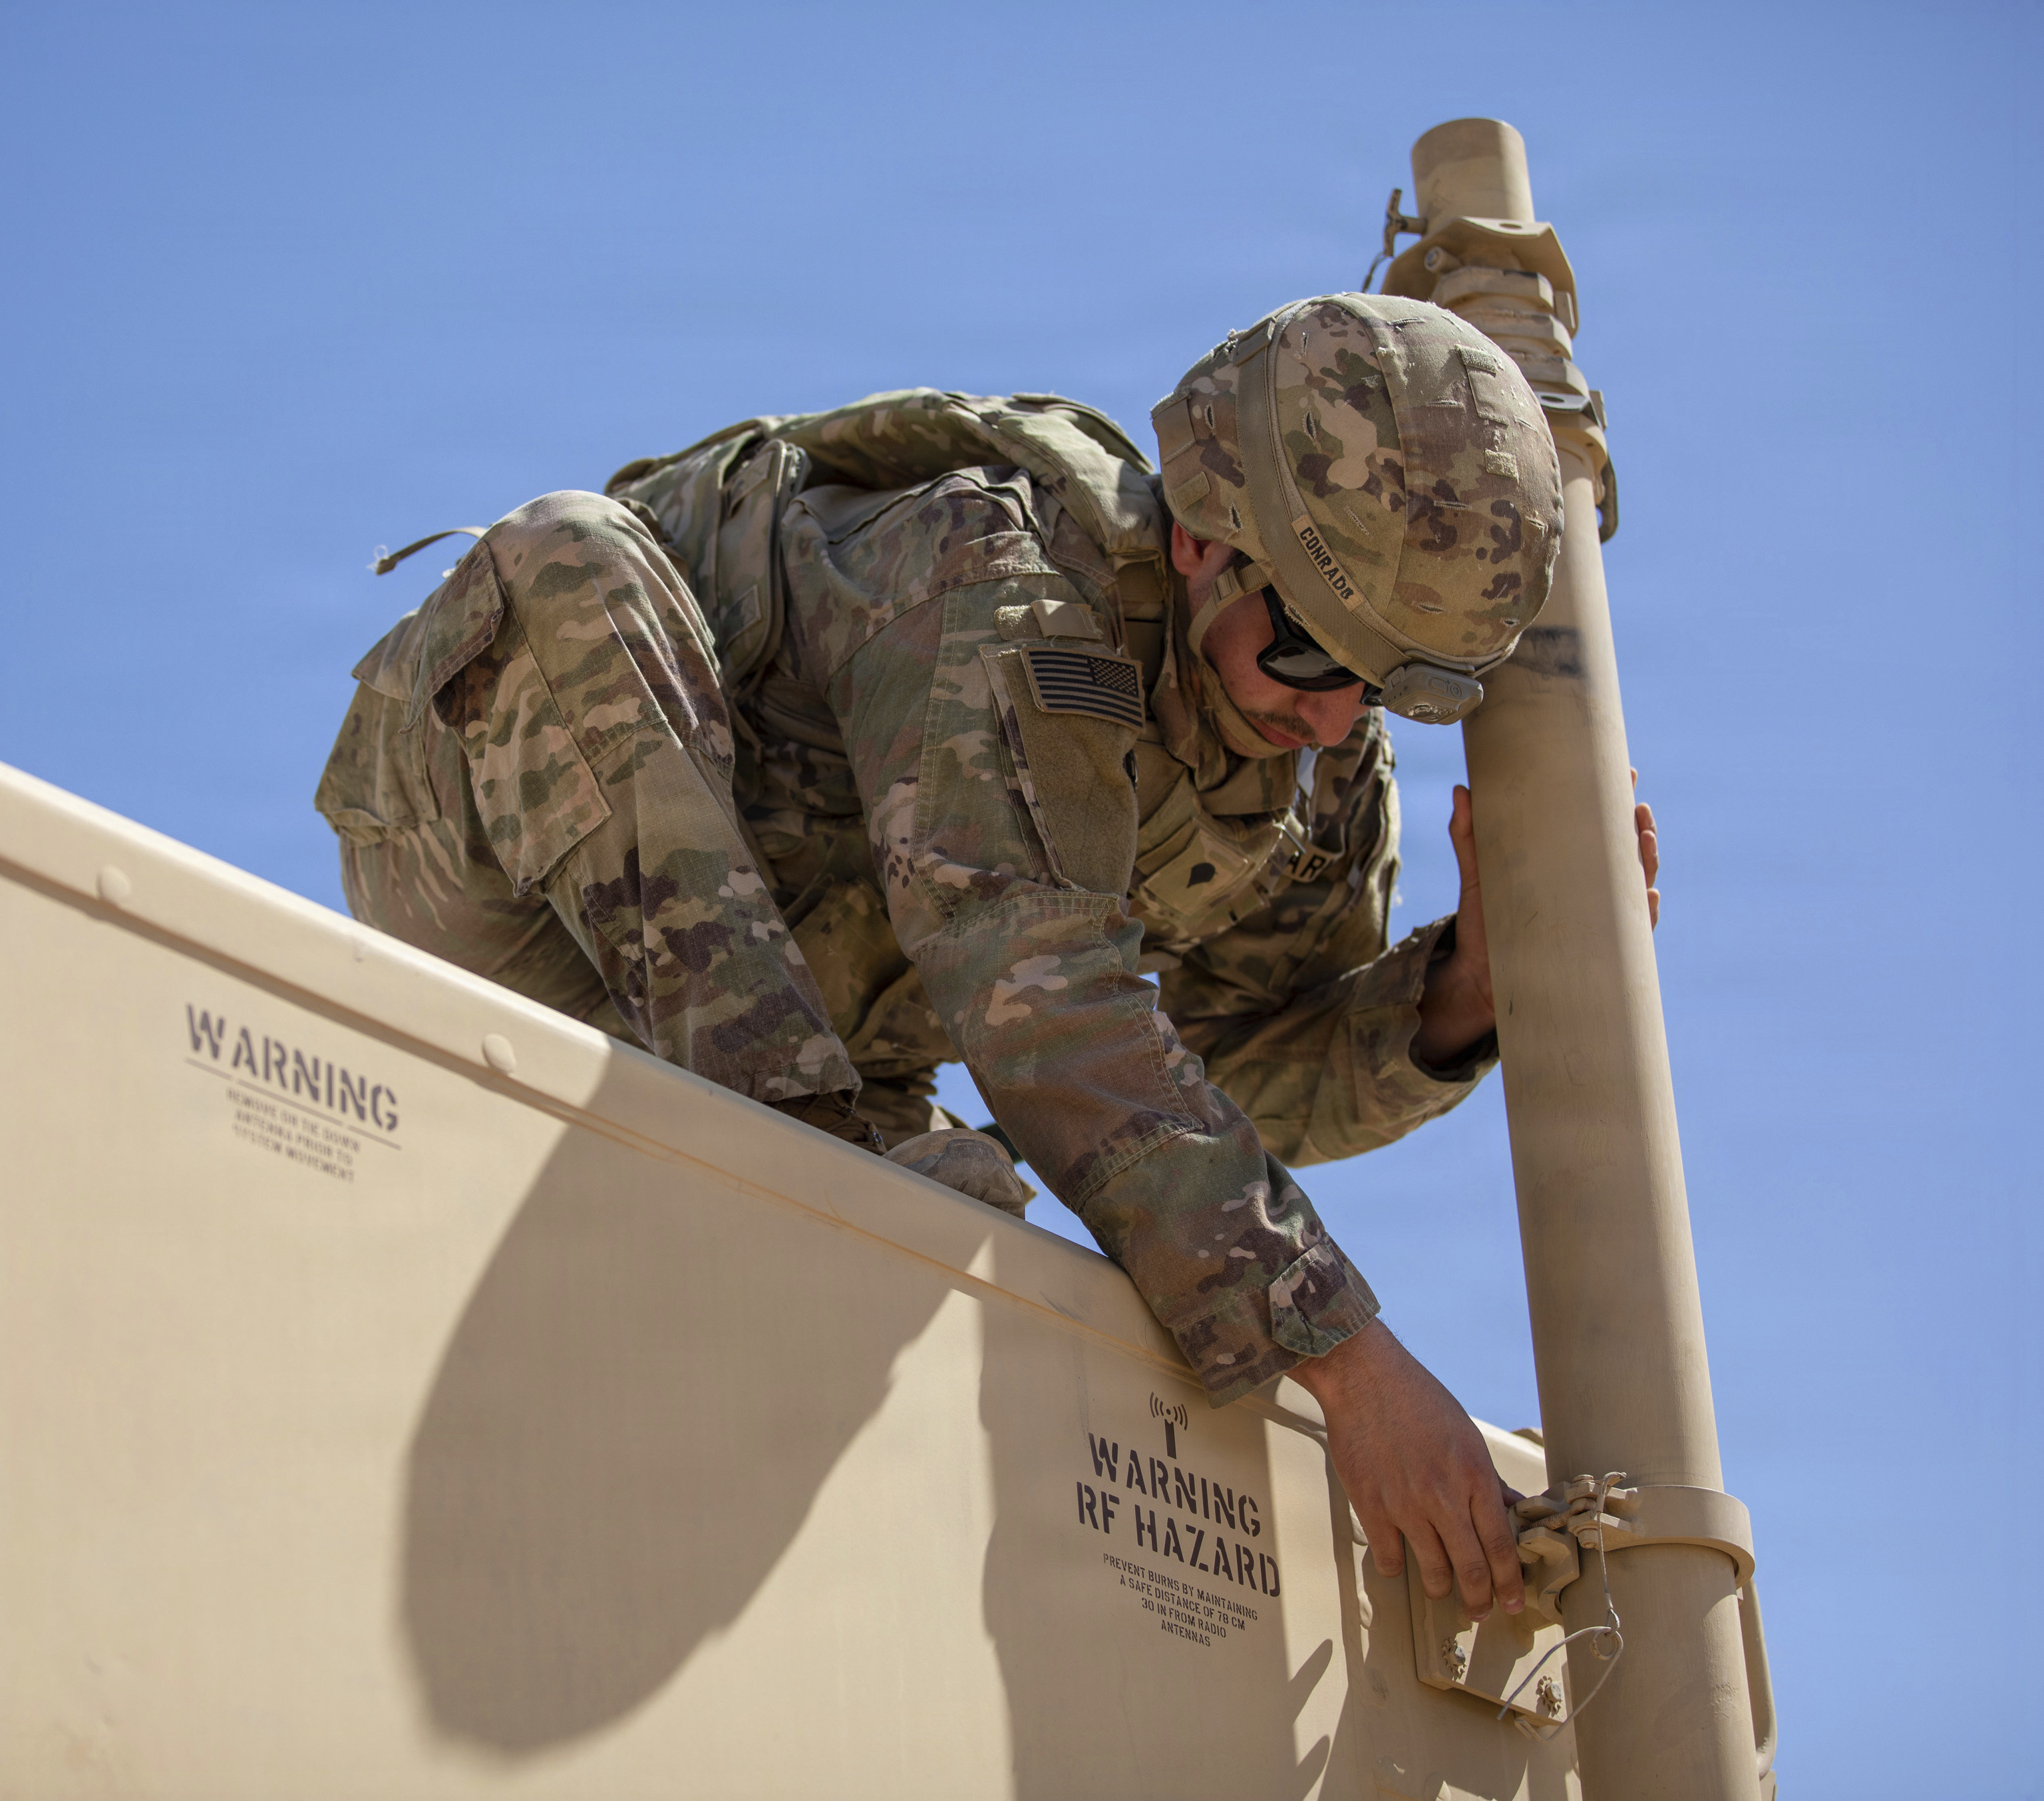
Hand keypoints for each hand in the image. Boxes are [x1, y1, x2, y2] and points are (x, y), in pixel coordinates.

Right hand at [1290, 1320, 1523, 1619]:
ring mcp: (1406, 1506)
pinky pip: (1390, 1558)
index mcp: (1474, 1476)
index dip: (1510, 1581)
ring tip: (1441, 1589)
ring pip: (1432, 1571)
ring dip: (1440, 1588)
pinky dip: (1397, 1566)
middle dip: (1479, 1599)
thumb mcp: (1466, 1435)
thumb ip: (1487, 1478)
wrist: (1364, 1378)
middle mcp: (1444, 1497)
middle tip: (1480, 1610)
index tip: (1514, 1601)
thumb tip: (1512, 1508)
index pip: (1501, 1545)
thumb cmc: (1418, 1399)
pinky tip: (1399, 1559)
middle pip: (1470, 1568)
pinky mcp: (1371, 1508)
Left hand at [1413, 775, 1661, 1066]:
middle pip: (1628, 853)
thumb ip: (1469, 833)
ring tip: (1645, 839)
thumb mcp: (1477, 872)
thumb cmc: (1483, 920)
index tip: (1624, 774)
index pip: (1601, 827)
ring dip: (1648, 862)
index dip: (1618, 801)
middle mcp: (1589, 888)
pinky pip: (1632, 932)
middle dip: (1640, 828)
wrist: (1477, 975)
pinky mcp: (1597, 950)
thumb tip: (1461, 789)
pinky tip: (1648, 896)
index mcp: (1566, 864)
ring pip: (1637, 886)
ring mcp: (1597, 918)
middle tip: (1638, 808)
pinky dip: (1645, 914)